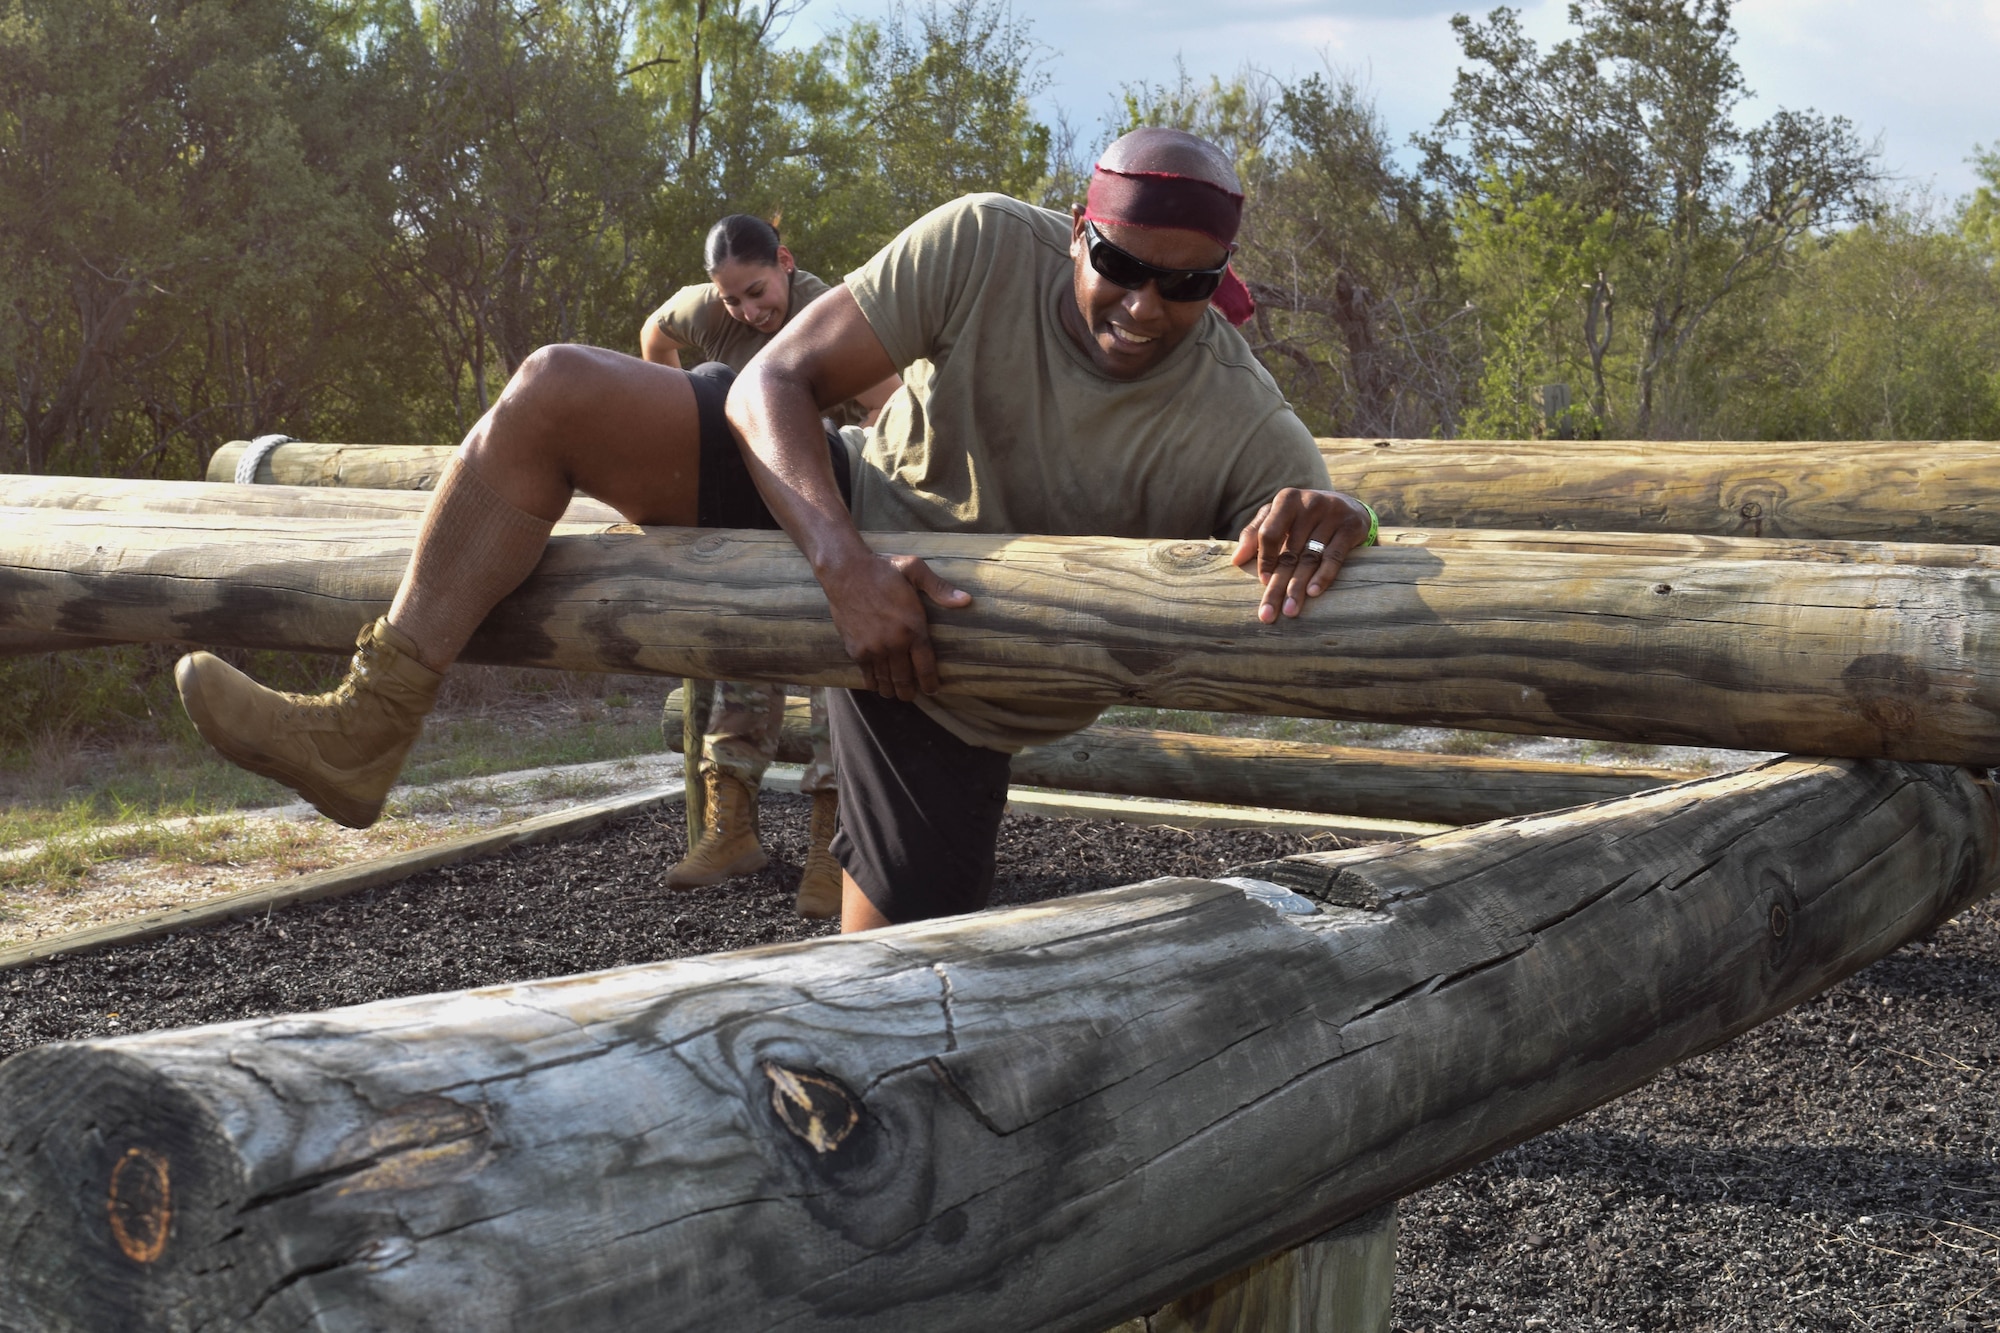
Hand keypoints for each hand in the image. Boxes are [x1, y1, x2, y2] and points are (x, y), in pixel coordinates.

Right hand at [819, 550, 970, 699]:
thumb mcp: (915, 570)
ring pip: (885, 680)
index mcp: (913, 628)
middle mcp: (894, 643)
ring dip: (891, 690)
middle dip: (909, 691)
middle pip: (904, 678)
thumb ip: (940, 588)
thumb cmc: (882, 569)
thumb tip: (966, 600)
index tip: (932, 690)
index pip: (925, 666)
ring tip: (895, 694)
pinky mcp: (855, 649)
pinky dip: (872, 682)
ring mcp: (873, 648)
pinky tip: (876, 685)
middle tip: (912, 696)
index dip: (930, 683)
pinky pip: (866, 674)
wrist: (845, 571)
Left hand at [1230, 489, 1370, 623]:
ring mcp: (1332, 513)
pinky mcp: (1351, 527)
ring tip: (1290, 610)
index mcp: (1287, 500)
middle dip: (1278, 584)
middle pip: (1289, 551)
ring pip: (1310, 557)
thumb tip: (1236, 559)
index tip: (1262, 582)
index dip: (1264, 558)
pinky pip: (1334, 556)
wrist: (1349, 507)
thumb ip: (1255, 533)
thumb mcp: (1278, 517)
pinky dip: (1324, 575)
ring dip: (1298, 587)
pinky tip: (1313, 592)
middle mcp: (1310, 503)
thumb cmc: (1304, 517)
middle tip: (1268, 612)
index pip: (1270, 533)